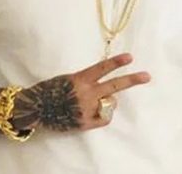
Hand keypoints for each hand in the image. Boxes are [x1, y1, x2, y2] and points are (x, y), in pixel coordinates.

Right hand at [12, 53, 149, 131]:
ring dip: (107, 101)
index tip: (130, 57)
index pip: (102, 68)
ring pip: (110, 103)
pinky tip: (93, 112)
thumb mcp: (69, 78)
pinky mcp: (85, 123)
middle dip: (132, 80)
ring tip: (93, 101)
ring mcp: (86, 109)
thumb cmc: (52, 90)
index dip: (116, 62)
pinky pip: (104, 118)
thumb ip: (87, 81)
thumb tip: (106, 87)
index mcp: (80, 79)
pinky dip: (102, 115)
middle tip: (147, 76)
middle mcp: (85, 94)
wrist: (35, 109)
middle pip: (114, 86)